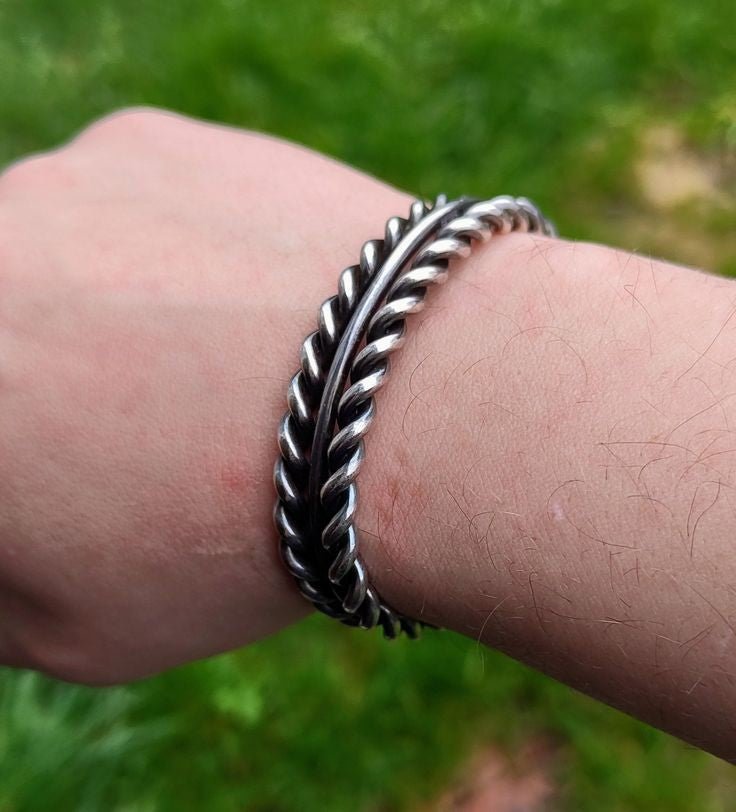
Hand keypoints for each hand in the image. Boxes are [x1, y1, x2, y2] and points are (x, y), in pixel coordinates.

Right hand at [0, 108, 407, 682]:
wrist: (400, 405)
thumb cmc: (233, 544)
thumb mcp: (82, 630)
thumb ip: (1, 589)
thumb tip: (16, 529)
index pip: (10, 439)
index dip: (50, 473)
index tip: (102, 487)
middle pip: (14, 347)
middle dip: (53, 395)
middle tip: (155, 432)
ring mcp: (45, 190)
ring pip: (58, 267)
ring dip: (105, 319)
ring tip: (219, 369)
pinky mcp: (139, 142)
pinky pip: (131, 209)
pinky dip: (169, 255)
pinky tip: (246, 299)